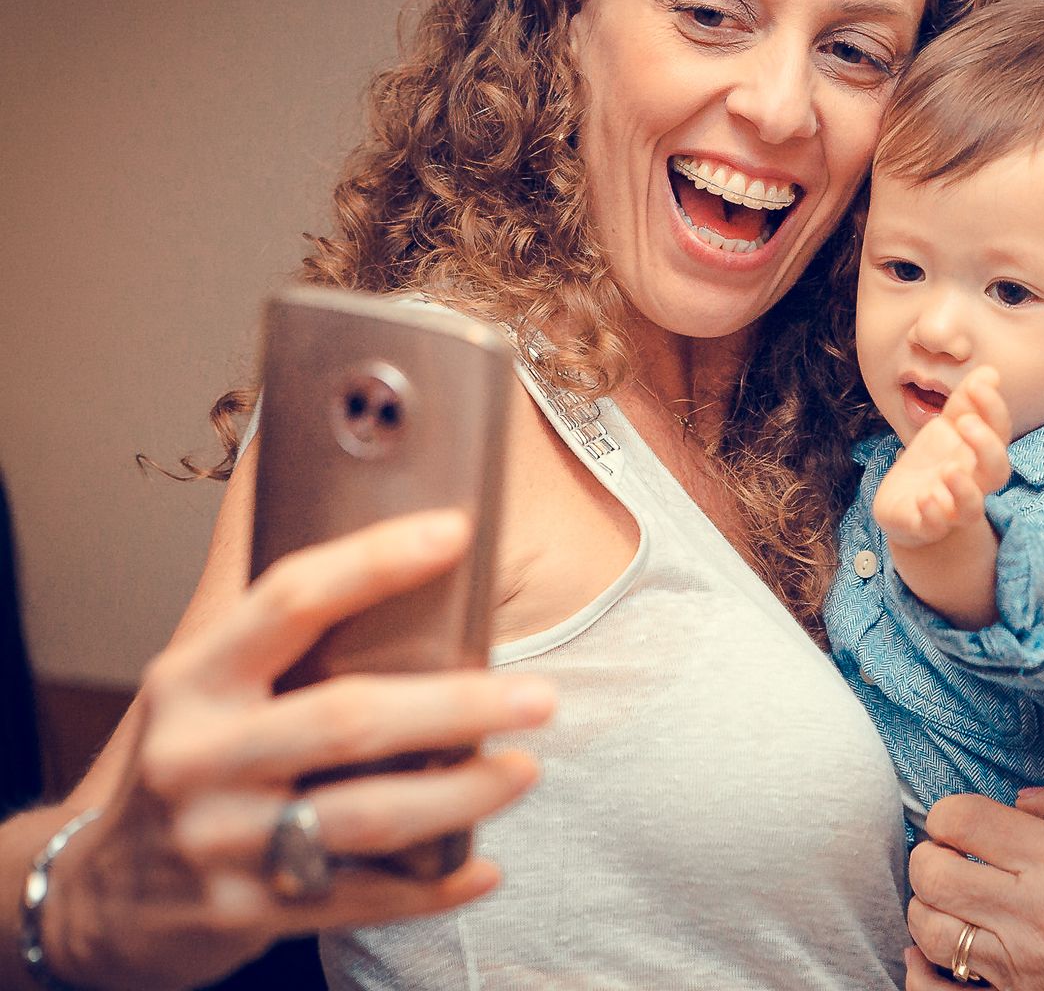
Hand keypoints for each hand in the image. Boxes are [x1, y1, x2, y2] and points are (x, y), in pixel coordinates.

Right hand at [35, 511, 552, 990]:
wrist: (102, 899)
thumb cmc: (186, 766)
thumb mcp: (203, 689)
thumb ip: (281, 639)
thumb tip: (408, 562)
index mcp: (193, 680)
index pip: (290, 600)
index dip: (375, 561)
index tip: (455, 532)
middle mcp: (200, 757)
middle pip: (350, 720)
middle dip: (459, 706)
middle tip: (539, 696)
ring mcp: (219, 840)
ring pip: (368, 815)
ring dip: (462, 794)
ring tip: (523, 769)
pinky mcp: (245, 912)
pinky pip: (363, 899)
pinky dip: (433, 884)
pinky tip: (483, 866)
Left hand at [873, 367, 1011, 549]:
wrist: (904, 504)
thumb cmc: (933, 462)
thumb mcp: (947, 426)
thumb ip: (967, 402)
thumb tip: (991, 372)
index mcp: (979, 456)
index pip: (999, 433)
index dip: (994, 409)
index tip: (978, 385)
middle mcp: (972, 484)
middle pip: (997, 472)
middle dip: (986, 447)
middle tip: (965, 422)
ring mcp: (950, 508)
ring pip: (971, 509)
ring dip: (964, 490)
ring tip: (950, 469)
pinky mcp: (924, 526)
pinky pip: (933, 526)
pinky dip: (932, 513)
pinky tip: (924, 498)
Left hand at [903, 777, 1043, 990]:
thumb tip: (1019, 799)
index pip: (959, 820)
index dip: (949, 811)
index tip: (966, 819)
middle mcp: (1025, 910)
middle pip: (931, 873)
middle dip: (930, 853)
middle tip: (952, 852)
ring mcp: (1016, 963)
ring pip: (928, 929)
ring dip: (929, 904)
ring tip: (953, 896)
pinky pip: (943, 990)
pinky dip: (924, 970)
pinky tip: (933, 949)